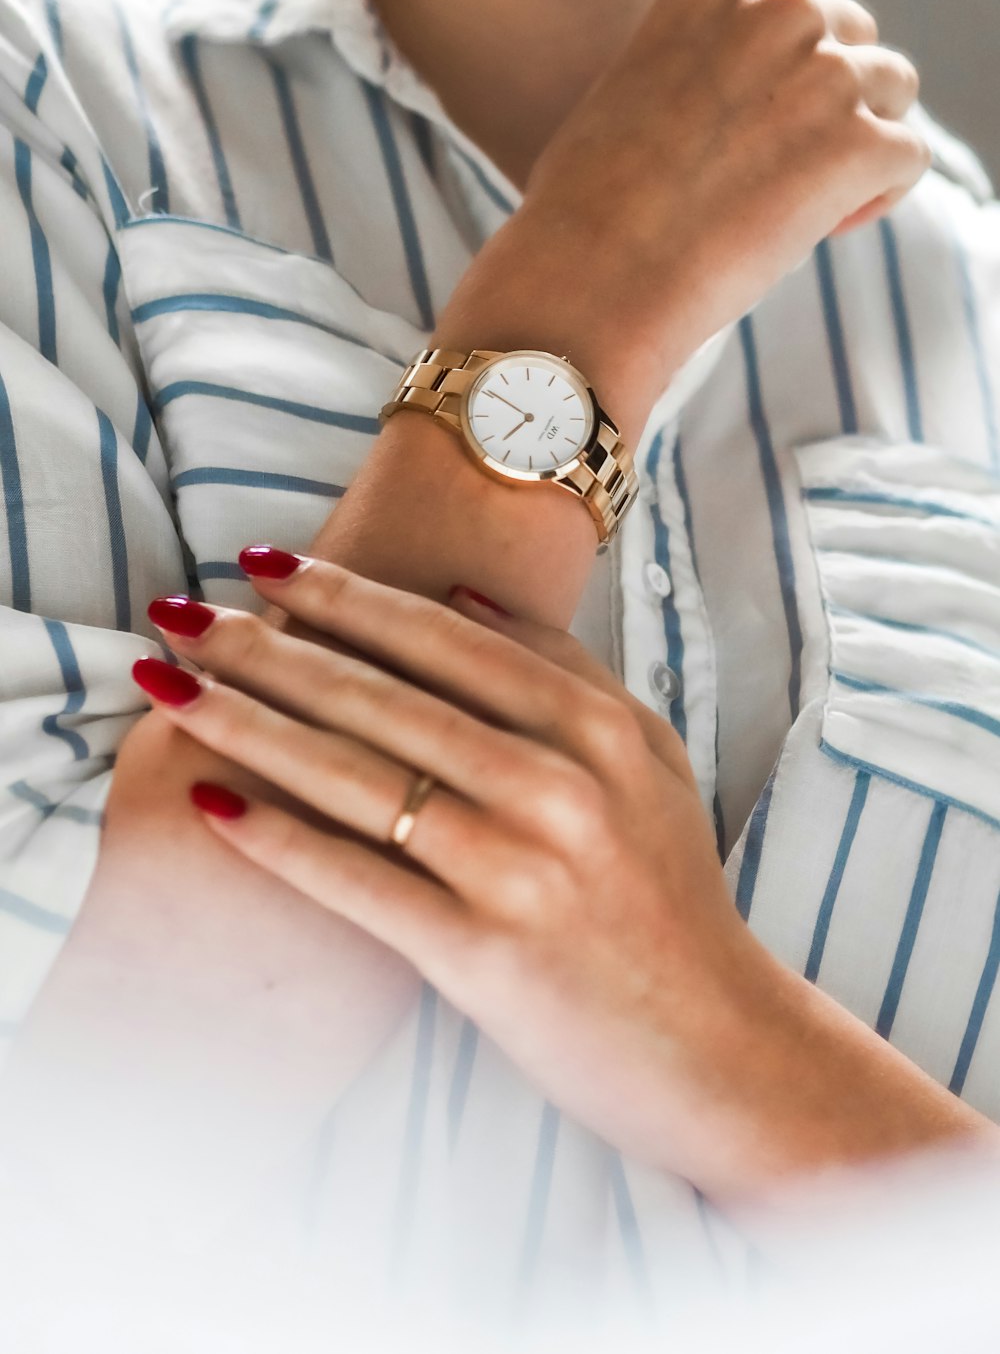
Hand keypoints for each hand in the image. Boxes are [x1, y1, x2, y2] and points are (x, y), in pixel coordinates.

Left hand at [136, 552, 765, 1189]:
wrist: (719, 1047)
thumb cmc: (672, 897)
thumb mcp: (650, 760)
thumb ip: (563, 670)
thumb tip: (457, 593)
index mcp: (598, 727)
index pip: (441, 637)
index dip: (341, 594)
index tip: (262, 563)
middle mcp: (560, 785)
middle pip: (381, 696)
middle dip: (266, 645)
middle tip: (180, 611)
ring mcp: (522, 869)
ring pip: (356, 776)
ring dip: (248, 723)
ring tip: (169, 686)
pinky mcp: (486, 956)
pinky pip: (359, 883)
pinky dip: (278, 841)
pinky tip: (212, 804)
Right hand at [519, 0, 930, 389]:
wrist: (591, 277)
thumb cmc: (589, 205)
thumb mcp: (633, 87)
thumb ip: (702, 63)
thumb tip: (752, 96)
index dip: (801, 40)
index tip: (774, 95)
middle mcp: (777, 11)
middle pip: (855, 30)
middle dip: (832, 92)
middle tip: (782, 163)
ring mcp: (825, 73)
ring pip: (893, 85)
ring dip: (861, 136)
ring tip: (804, 196)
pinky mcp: (858, 143)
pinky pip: (907, 155)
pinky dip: (877, 193)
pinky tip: (825, 225)